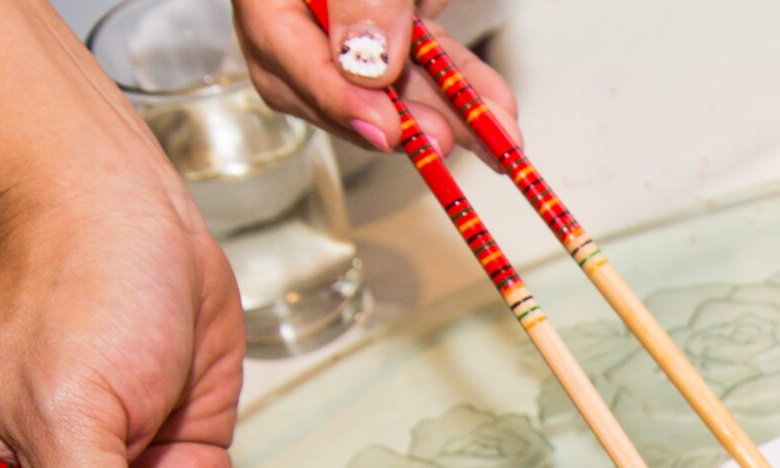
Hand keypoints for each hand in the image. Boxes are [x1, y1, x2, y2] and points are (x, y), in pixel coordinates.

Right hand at [234, 0, 519, 160]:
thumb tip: (368, 63)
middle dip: (399, 121)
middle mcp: (299, 9)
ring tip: (498, 141)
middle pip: (334, 83)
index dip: (336, 97)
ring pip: (392, 83)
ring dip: (448, 116)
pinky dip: (464, 90)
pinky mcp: (393, 22)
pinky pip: (425, 63)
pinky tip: (499, 116)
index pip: (280, 50)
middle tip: (443, 142)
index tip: (384, 127)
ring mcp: (347, 20)